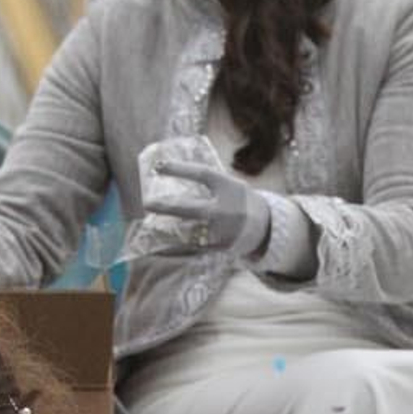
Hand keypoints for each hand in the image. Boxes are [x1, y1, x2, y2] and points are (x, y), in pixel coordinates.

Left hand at [139, 150, 273, 261]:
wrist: (266, 227)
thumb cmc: (240, 201)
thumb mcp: (230, 184)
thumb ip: (209, 181)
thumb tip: (175, 172)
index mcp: (228, 187)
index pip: (201, 174)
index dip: (179, 169)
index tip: (158, 166)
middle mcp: (225, 209)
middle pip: (189, 208)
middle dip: (165, 206)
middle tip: (147, 203)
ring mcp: (222, 230)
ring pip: (188, 231)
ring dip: (167, 230)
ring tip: (150, 228)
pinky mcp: (220, 247)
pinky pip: (194, 246)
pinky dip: (178, 244)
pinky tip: (163, 244)